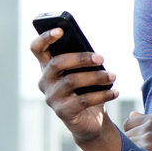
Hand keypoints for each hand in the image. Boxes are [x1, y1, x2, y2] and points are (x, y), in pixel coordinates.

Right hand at [33, 31, 122, 150]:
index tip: (60, 30)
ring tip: (113, 76)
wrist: (89, 121)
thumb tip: (94, 56)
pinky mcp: (63, 112)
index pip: (37, 49)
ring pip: (71, 81)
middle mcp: (45, 82)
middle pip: (57, 63)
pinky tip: (114, 92)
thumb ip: (81, 63)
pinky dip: (102, 95)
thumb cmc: (86, 91)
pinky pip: (83, 100)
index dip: (45, 38)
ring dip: (96, 77)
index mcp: (47, 68)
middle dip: (80, 58)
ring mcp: (52, 98)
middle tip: (101, 58)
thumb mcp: (82, 73)